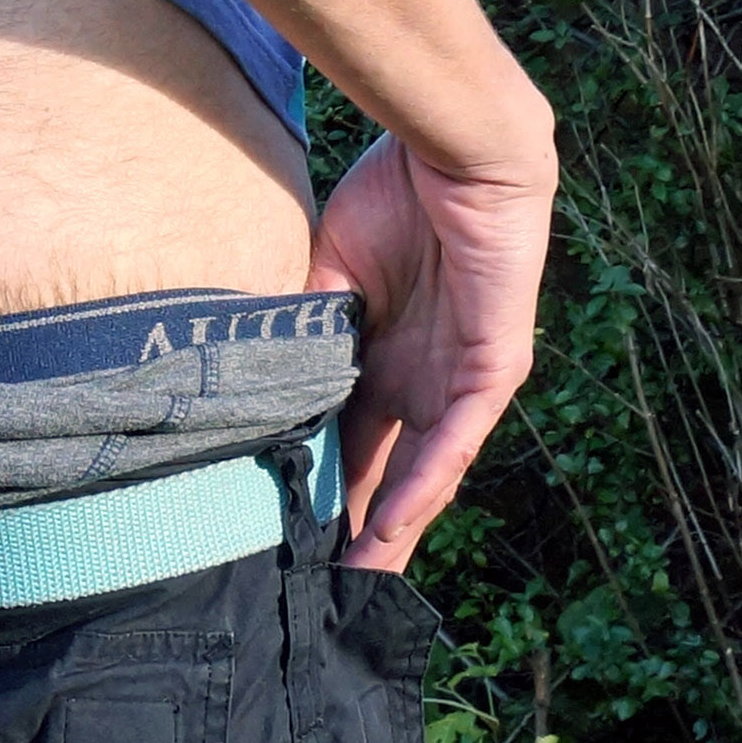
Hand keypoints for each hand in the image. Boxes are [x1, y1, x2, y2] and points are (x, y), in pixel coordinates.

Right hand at [305, 116, 556, 572]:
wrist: (458, 144)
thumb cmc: (396, 193)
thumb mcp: (329, 272)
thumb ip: (302, 327)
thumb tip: (248, 378)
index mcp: (382, 359)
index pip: (349, 442)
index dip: (320, 490)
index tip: (283, 540)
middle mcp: (423, 381)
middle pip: (388, 476)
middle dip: (359, 536)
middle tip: (322, 598)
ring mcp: (461, 379)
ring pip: (426, 474)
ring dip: (392, 532)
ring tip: (356, 587)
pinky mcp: (493, 367)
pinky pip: (455, 439)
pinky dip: (424, 484)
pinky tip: (393, 527)